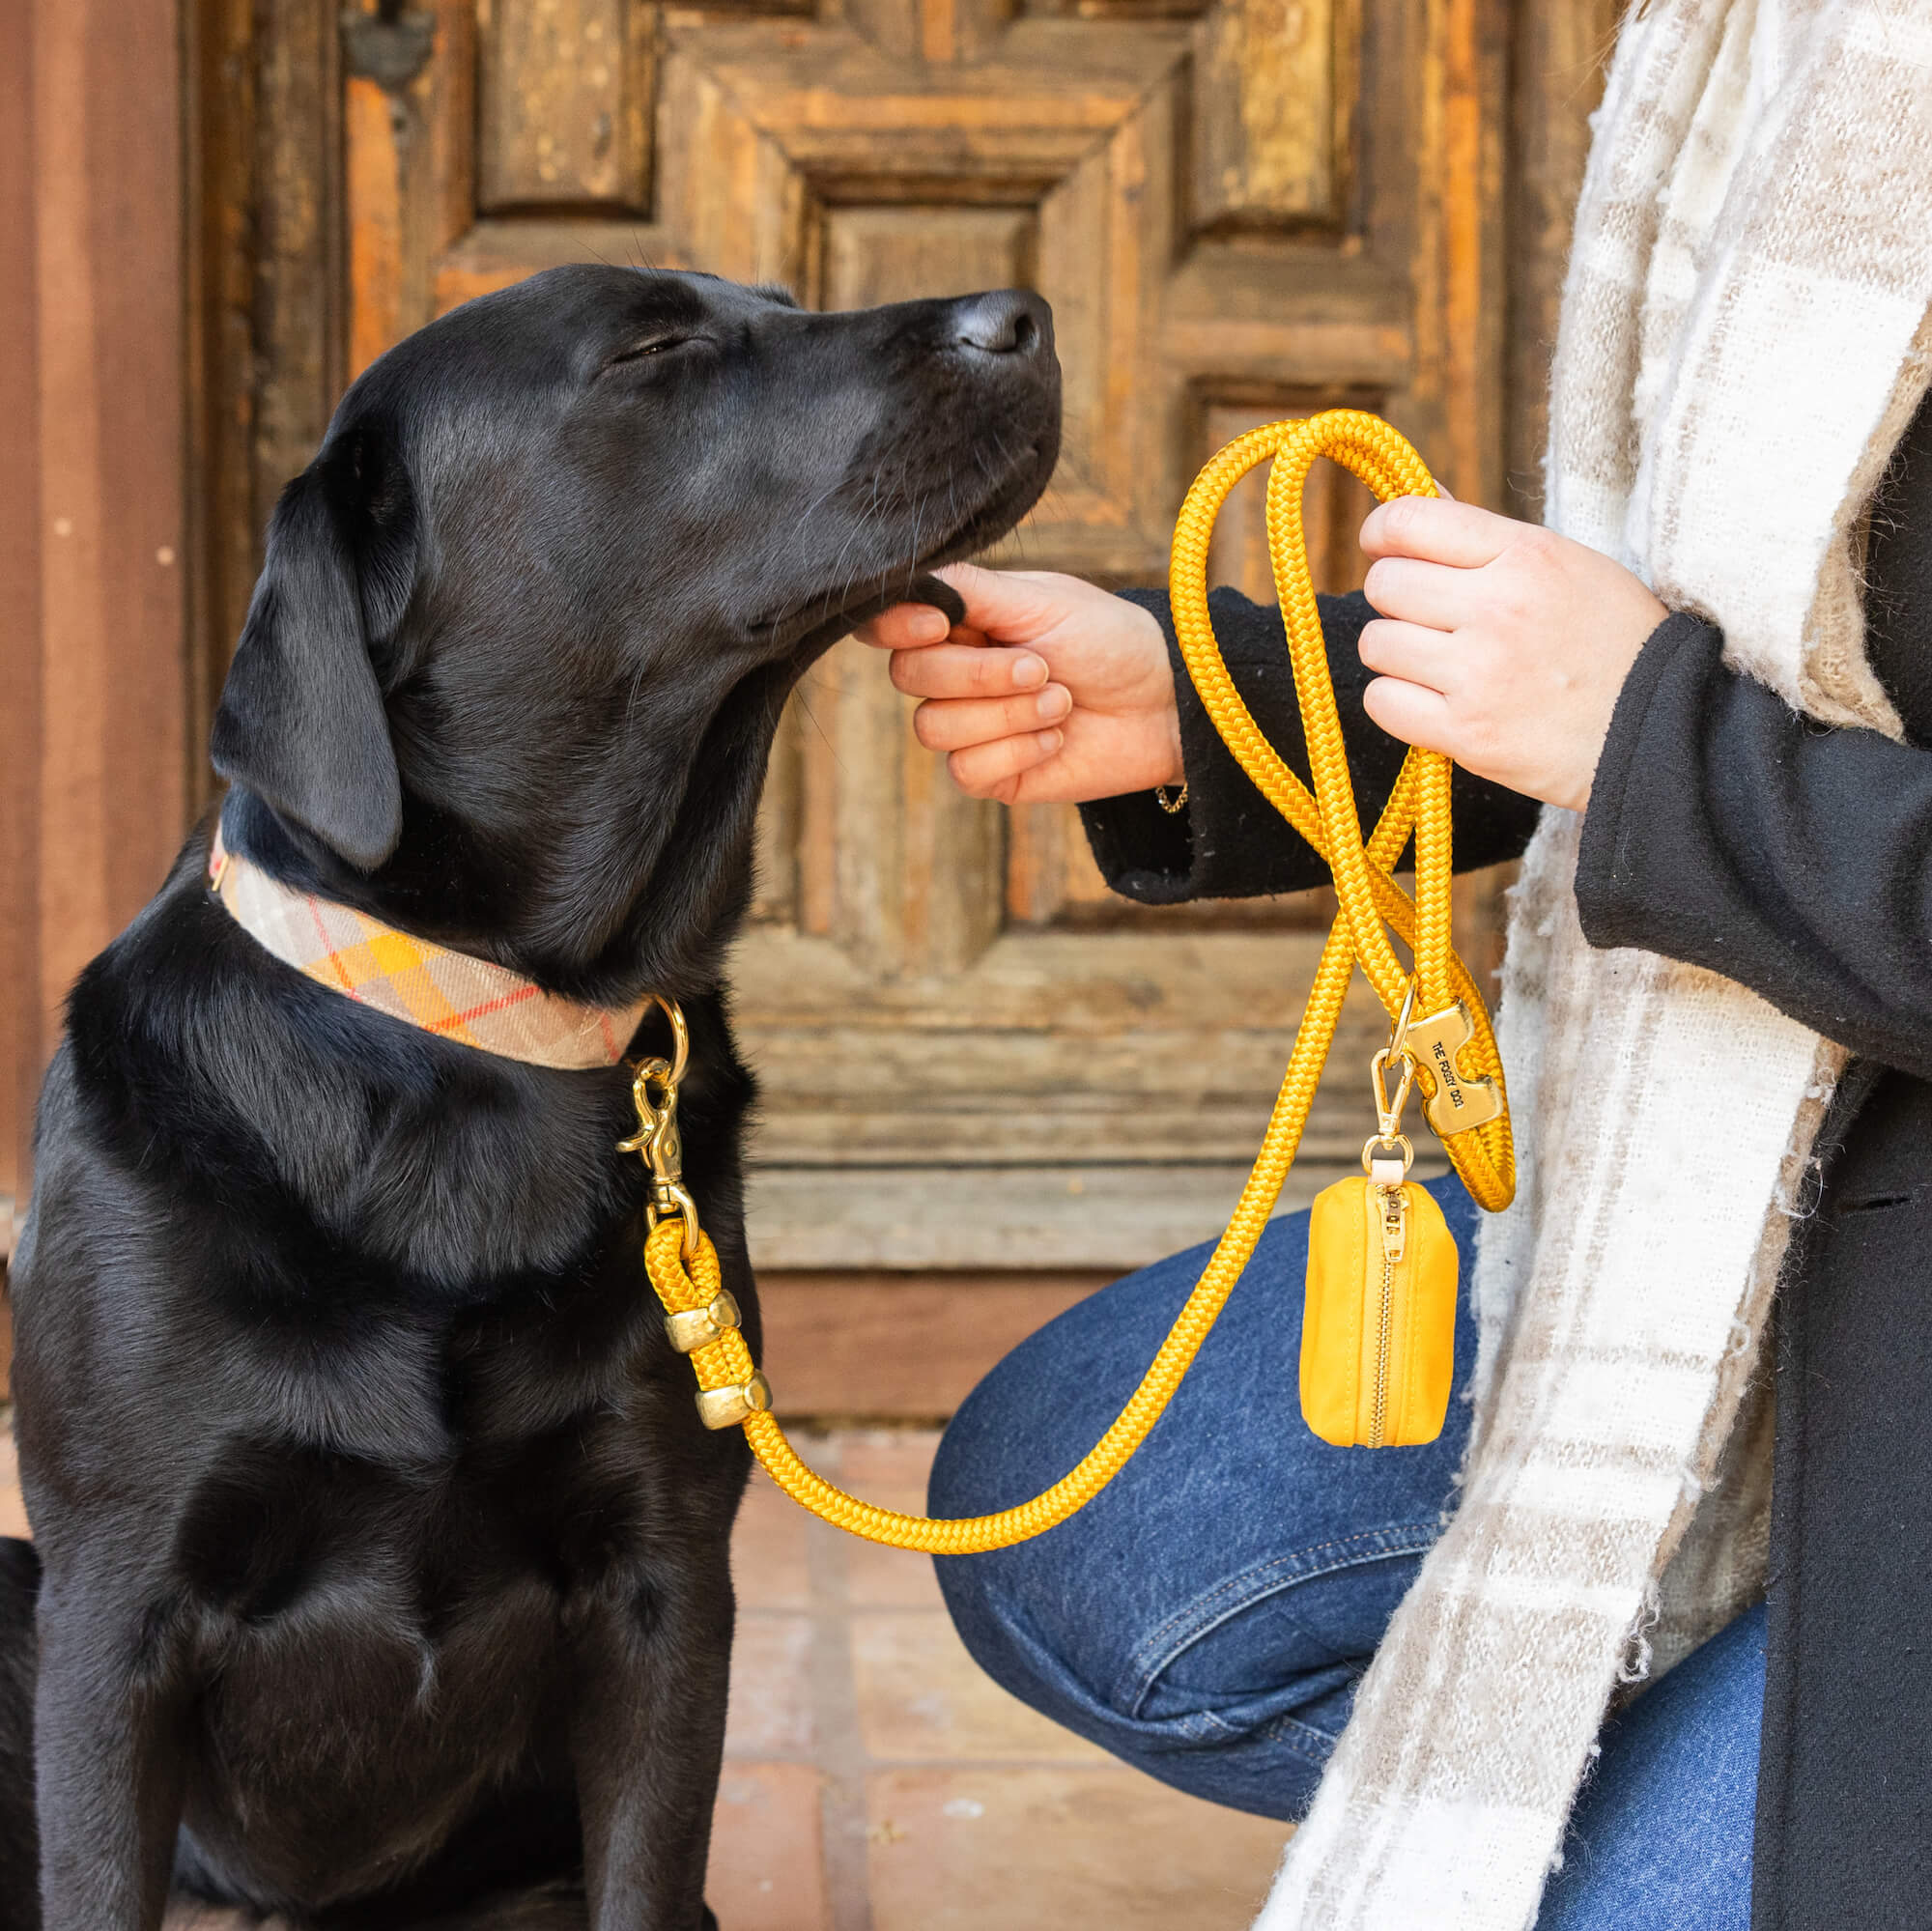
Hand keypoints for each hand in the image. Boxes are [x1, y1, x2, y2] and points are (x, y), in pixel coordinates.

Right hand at [854, 563, 1182, 803]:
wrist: (1163, 704)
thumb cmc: (1108, 640)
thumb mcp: (1041, 600)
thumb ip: (969, 590)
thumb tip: (908, 578)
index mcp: (958, 623)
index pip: (886, 627)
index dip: (897, 627)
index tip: (941, 624)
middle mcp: (953, 674)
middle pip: (908, 676)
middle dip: (980, 674)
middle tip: (1043, 668)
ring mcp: (968, 727)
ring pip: (933, 727)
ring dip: (1007, 714)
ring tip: (1061, 702)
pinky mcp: (990, 774)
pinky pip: (966, 770)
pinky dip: (1017, 751)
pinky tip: (1056, 739)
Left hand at [1357, 497, 1666, 811]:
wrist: (1660, 730)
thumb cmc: (1613, 642)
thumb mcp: (1568, 565)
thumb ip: (1485, 536)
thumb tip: (1419, 492)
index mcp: (1526, 555)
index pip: (1409, 522)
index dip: (1382, 534)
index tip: (1384, 548)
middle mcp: (1498, 608)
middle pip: (1384, 585)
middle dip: (1396, 599)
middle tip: (1430, 618)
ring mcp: (1479, 674)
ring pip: (1377, 645)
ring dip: (1397, 654)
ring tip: (1440, 663)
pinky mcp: (1467, 733)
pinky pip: (1384, 703)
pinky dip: (1398, 702)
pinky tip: (1435, 701)